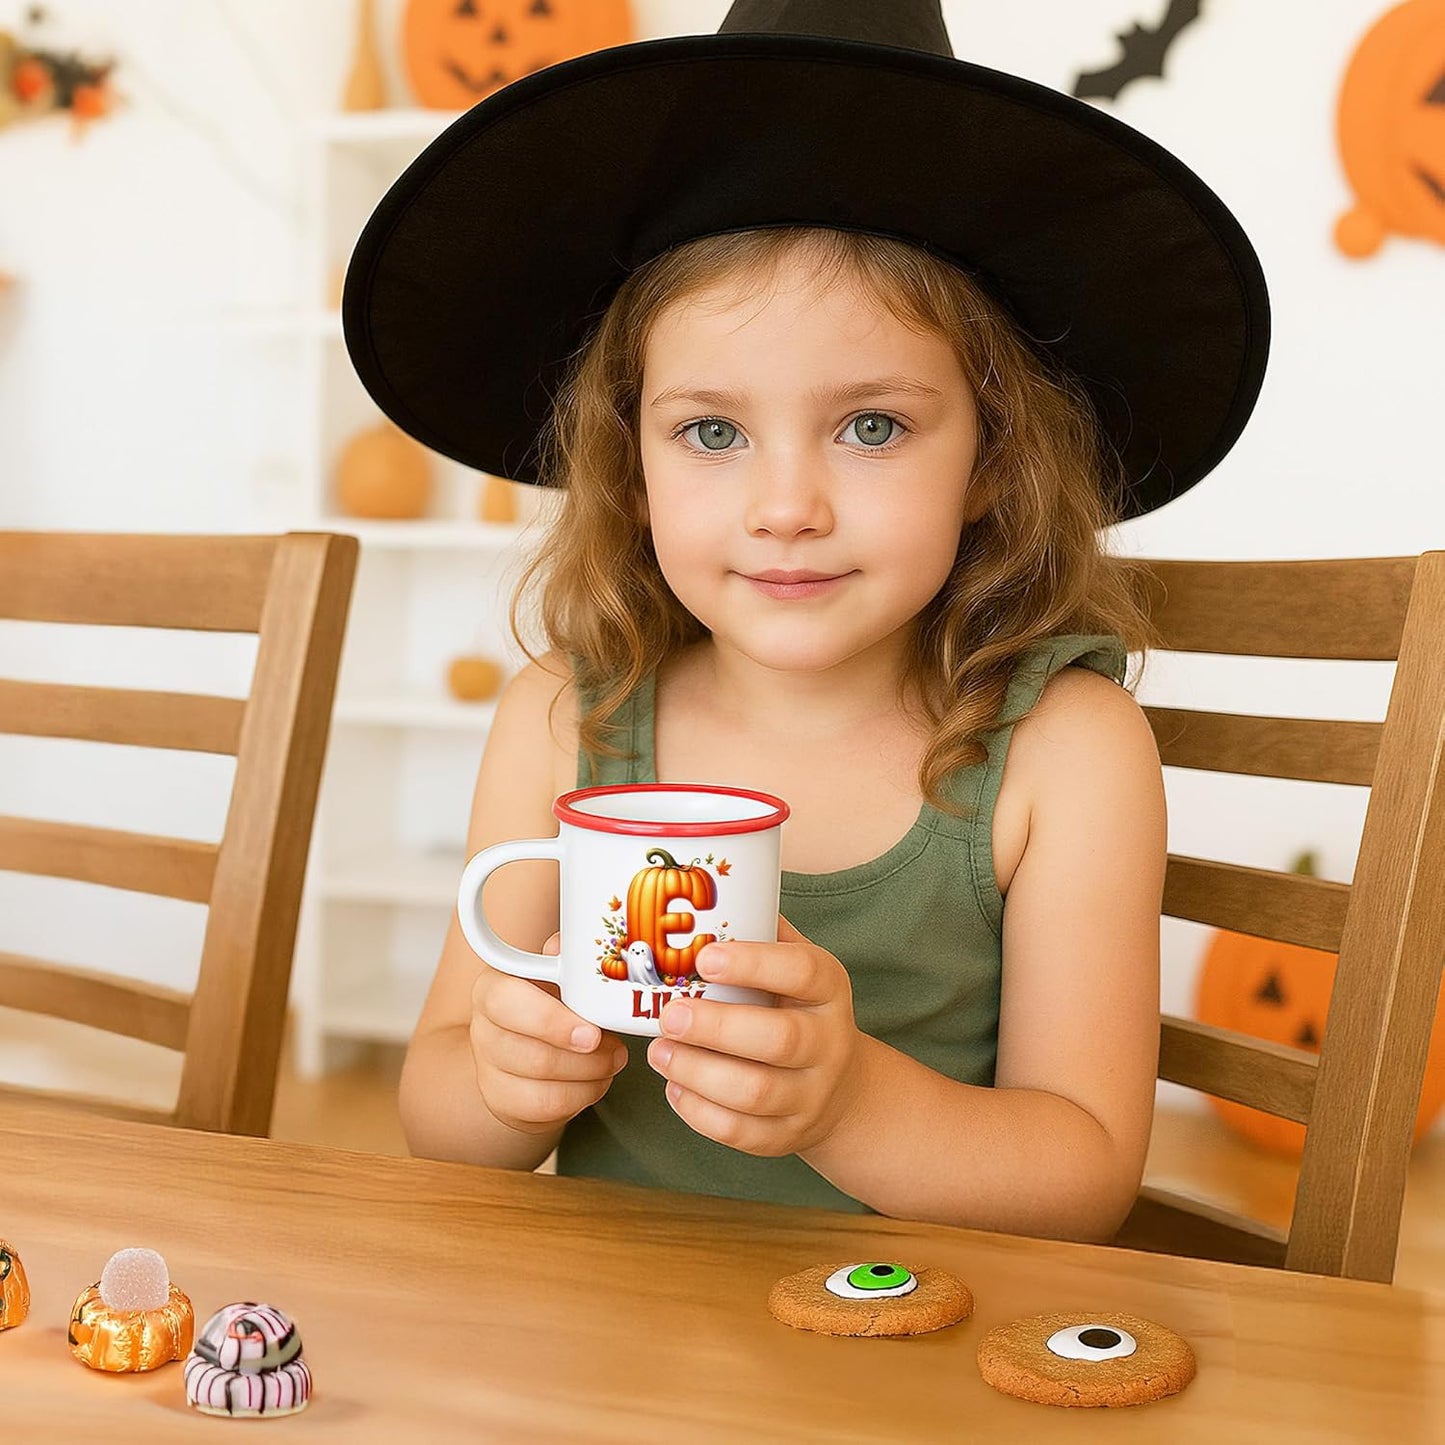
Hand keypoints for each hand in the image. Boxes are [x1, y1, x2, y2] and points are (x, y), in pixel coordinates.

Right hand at [469, 932, 628, 1134]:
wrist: (527, 1041)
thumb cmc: (549, 1001)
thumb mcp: (558, 973)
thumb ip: (566, 958)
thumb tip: (573, 945)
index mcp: (493, 988)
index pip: (507, 1003)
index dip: (552, 1022)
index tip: (592, 1033)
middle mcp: (483, 1028)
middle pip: (533, 1056)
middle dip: (587, 1058)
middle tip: (615, 1049)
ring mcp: (487, 1068)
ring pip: (543, 1087)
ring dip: (590, 1077)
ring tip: (610, 1061)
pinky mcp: (500, 1100)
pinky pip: (545, 1108)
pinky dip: (581, 1097)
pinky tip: (595, 1080)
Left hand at [644, 916, 864, 1156]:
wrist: (840, 1087)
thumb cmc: (795, 1007)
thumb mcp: (795, 965)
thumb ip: (759, 931)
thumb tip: (700, 884)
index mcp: (828, 988)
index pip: (803, 971)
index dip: (753, 963)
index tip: (704, 957)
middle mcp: (828, 1042)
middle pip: (778, 1039)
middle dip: (716, 1028)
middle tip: (668, 1014)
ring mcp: (811, 1094)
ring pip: (755, 1092)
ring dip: (697, 1072)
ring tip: (659, 1052)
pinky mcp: (788, 1136)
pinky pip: (741, 1133)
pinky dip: (699, 1112)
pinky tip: (674, 1086)